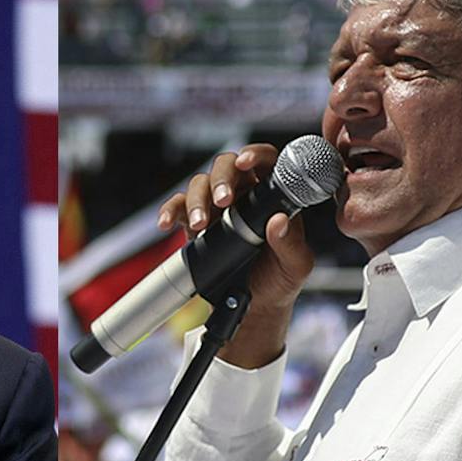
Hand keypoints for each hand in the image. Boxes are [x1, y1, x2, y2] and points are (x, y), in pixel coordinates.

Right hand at [155, 144, 317, 367]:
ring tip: (200, 226)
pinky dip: (170, 212)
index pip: (266, 162)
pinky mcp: (194, 223)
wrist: (252, 307)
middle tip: (223, 202)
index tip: (247, 162)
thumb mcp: (295, 266)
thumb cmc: (279, 281)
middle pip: (227, 165)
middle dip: (222, 178)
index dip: (256, 154)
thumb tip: (278, 221)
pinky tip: (166, 224)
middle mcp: (244, 195)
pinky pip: (177, 207)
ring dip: (197, 200)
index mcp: (272, 197)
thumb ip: (290, 244)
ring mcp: (217, 208)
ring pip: (200, 183)